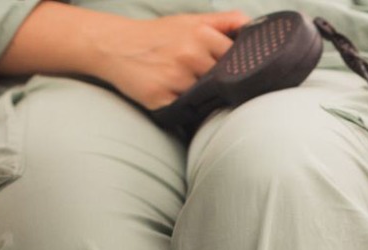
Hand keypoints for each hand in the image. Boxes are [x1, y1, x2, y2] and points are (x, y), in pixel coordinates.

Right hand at [92, 11, 250, 109]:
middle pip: (222, 81)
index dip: (236, 67)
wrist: (115, 45)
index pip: (236, 59)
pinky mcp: (161, 98)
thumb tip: (252, 26)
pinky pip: (185, 110)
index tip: (231, 71)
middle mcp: (189, 55)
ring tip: (187, 87)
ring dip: (202, 97)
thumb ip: (224, 21)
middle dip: (218, 83)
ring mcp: (175, 78)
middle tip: (206, 80)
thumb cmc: (158, 35)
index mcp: (201, 34)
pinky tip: (174, 96)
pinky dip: (184, 108)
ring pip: (205, 98)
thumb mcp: (191, 20)